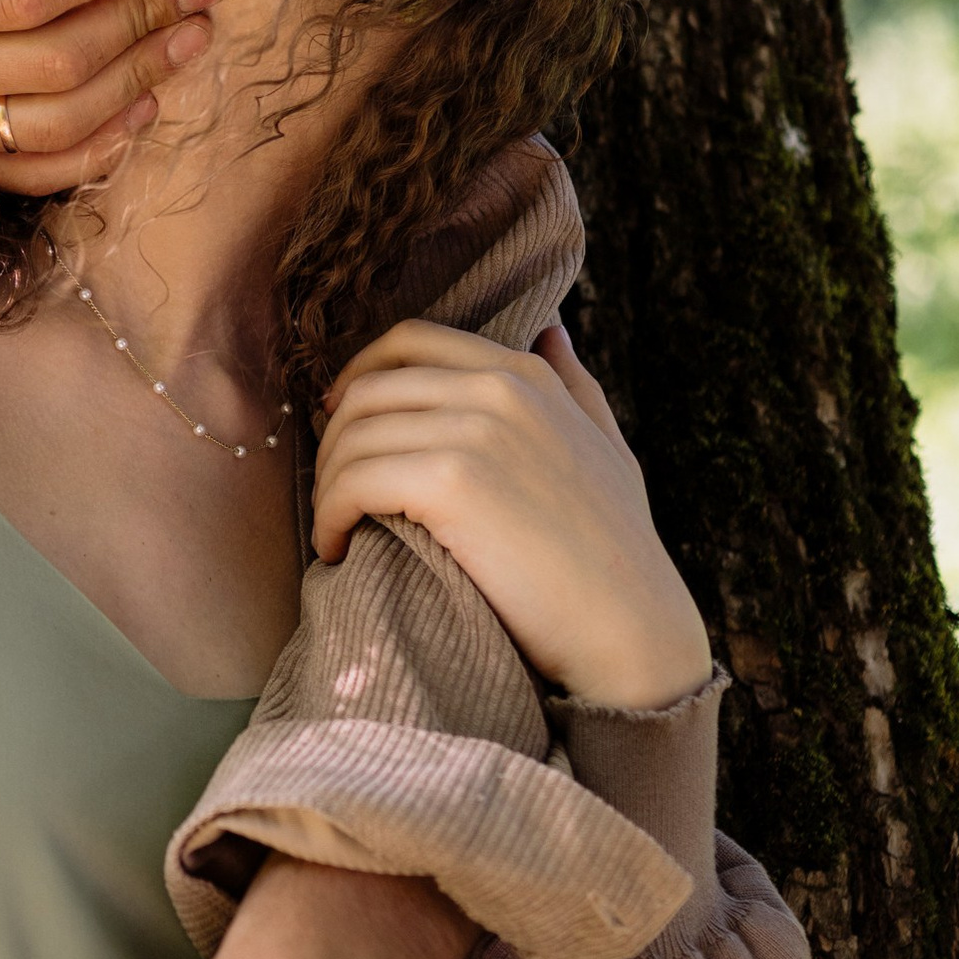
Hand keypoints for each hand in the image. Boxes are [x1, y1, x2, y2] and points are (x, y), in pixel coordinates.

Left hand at [313, 317, 712, 708]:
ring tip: (334, 530)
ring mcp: (476, 430)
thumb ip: (575, 386)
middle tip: (333, 495)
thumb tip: (552, 331)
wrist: (630, 626)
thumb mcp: (608, 447)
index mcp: (525, 374)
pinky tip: (337, 549)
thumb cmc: (617, 550)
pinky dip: (330, 517)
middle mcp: (498, 388)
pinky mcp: (452, 481)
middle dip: (334, 442)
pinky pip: (353, 483)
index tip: (339, 423)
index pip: (411, 341)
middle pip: (368, 390)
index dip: (358, 375)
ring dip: (327, 487)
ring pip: (352, 438)